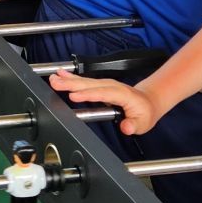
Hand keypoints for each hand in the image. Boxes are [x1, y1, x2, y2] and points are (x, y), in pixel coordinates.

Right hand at [48, 70, 162, 135]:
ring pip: (85, 81)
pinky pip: (84, 81)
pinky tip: (60, 75)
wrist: (147, 101)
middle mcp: (112, 86)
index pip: (103, 94)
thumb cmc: (144, 112)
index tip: (73, 96)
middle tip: (56, 83)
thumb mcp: (143, 123)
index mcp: (122, 94)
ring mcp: (105, 84)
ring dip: (68, 80)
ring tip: (54, 79)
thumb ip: (134, 126)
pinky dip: (71, 78)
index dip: (88, 95)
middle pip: (89, 85)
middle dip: (72, 84)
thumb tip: (126, 127)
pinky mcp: (99, 85)